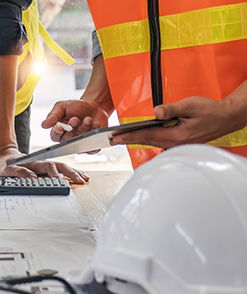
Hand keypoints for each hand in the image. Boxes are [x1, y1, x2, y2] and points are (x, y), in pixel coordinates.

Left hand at [0, 148, 89, 183]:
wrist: (6, 158)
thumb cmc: (6, 164)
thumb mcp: (7, 169)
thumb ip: (18, 172)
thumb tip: (32, 177)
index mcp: (34, 162)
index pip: (48, 166)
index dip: (55, 173)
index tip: (60, 180)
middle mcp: (42, 162)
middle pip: (60, 165)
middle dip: (71, 173)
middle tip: (80, 180)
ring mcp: (45, 165)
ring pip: (63, 167)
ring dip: (74, 172)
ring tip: (85, 178)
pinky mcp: (47, 169)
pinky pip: (61, 169)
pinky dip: (71, 172)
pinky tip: (80, 176)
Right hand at [41, 100, 108, 142]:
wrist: (94, 106)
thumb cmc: (76, 107)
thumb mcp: (62, 107)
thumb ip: (53, 116)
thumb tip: (43, 125)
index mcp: (59, 131)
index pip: (55, 136)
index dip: (56, 133)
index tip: (60, 127)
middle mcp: (68, 139)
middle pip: (67, 140)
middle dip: (72, 129)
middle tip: (75, 119)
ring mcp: (80, 143)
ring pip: (80, 143)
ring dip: (85, 130)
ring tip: (88, 119)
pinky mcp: (92, 146)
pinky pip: (92, 148)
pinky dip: (95, 137)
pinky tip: (96, 125)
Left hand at [110, 96, 237, 147]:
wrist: (227, 118)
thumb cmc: (211, 111)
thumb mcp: (190, 105)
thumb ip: (171, 109)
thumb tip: (156, 112)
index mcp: (176, 136)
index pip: (147, 136)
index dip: (129, 136)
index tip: (116, 138)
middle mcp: (175, 143)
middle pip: (146, 141)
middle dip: (127, 140)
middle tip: (111, 140)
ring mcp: (177, 144)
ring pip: (152, 142)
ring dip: (136, 139)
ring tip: (121, 138)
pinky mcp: (179, 141)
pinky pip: (159, 141)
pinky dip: (147, 138)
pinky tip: (140, 136)